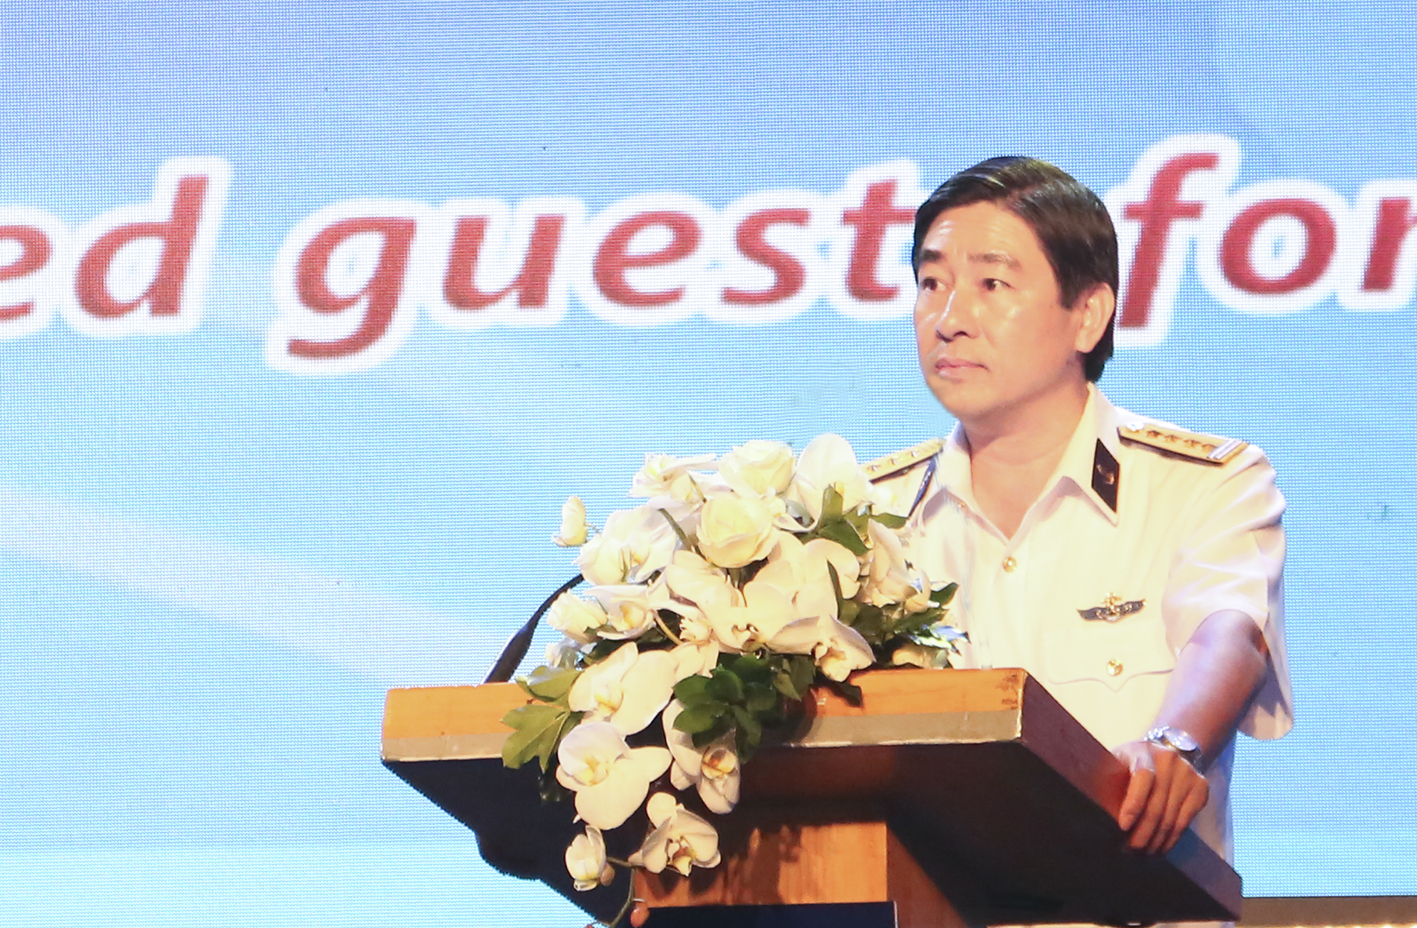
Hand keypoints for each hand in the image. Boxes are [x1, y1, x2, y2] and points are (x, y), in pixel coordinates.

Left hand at [1113, 739, 1208, 853]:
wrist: (1164, 752)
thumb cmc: (1130, 763)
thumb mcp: (1115, 765)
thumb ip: (1107, 785)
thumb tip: (1101, 818)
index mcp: (1142, 751)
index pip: (1143, 777)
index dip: (1134, 804)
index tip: (1122, 827)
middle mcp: (1168, 760)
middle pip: (1157, 805)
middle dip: (1141, 834)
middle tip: (1128, 851)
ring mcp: (1188, 773)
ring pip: (1171, 818)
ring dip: (1155, 842)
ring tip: (1141, 854)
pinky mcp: (1201, 788)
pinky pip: (1184, 822)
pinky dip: (1170, 840)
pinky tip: (1159, 848)